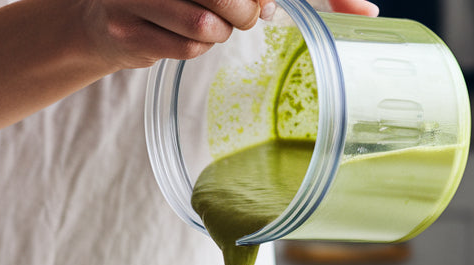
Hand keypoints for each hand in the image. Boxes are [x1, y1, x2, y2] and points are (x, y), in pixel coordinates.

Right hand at [80, 0, 378, 69]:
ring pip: (207, 26)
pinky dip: (188, 50)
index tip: (267, 8)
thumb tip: (367, 12)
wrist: (106, 16)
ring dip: (214, 34)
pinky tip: (176, 35)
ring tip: (205, 23)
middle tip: (234, 13)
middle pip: (238, 0)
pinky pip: (184, 50)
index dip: (264, 1)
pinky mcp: (124, 27)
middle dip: (243, 13)